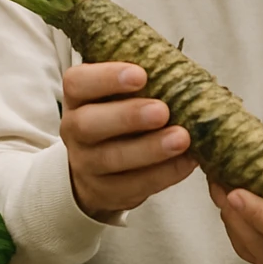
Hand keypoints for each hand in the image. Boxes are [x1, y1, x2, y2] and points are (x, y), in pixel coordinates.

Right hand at [60, 62, 196, 218]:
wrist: (100, 167)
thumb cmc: (122, 115)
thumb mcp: (122, 94)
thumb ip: (145, 81)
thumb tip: (183, 71)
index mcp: (78, 97)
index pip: (77, 83)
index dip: (105, 78)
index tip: (140, 75)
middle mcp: (75, 130)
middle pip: (88, 124)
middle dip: (127, 116)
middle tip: (162, 111)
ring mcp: (86, 164)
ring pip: (110, 158)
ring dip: (149, 149)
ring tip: (182, 139)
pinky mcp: (105, 192)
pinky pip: (132, 186)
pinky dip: (163, 174)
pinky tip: (187, 161)